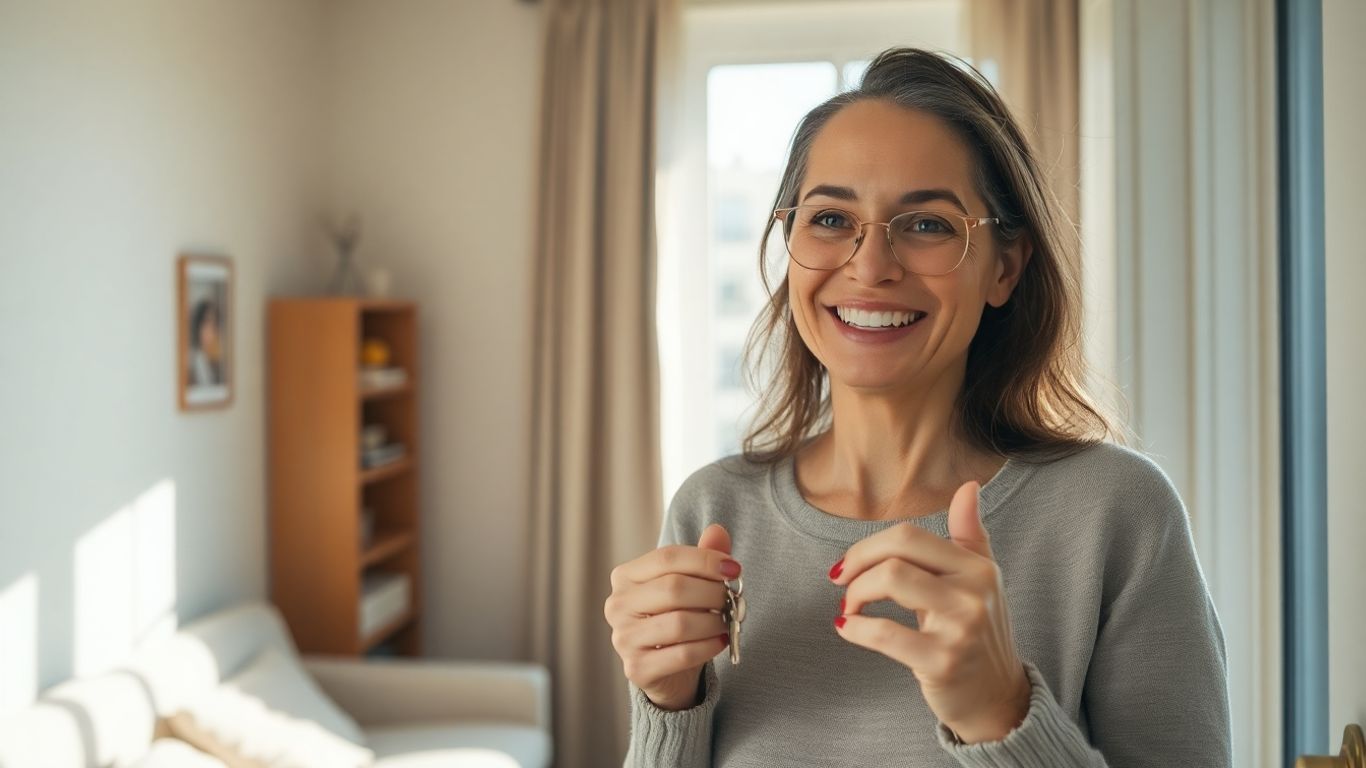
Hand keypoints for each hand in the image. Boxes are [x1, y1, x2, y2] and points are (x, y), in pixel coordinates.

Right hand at [604, 524, 737, 709]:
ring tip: (728, 621)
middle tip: (733, 598)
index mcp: (625, 576)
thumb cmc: (677, 618)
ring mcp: (623, 638)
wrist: (668, 670)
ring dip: (713, 621)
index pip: (667, 557)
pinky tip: (721, 641)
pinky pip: (681, 655)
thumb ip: (702, 558)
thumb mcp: (690, 585)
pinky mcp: (636, 668)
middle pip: (673, 588)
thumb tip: (718, 531)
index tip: (734, 568)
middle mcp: (617, 605)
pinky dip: (708, 647)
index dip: (704, 560)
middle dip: (712, 592)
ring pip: (679, 623)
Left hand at [830, 482, 1030, 742]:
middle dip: (857, 564)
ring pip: (890, 581)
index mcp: (978, 567)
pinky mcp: (942, 661)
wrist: (996, 697)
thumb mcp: (982, 580)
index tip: (849, 565)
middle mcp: (974, 591)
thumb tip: (969, 486)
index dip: (868, 546)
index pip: (910, 536)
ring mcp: (960, 627)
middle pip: (897, 552)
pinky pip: (885, 633)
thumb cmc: (979, 633)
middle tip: (842, 584)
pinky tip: (847, 627)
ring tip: (848, 608)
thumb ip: (970, 534)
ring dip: (855, 594)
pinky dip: (855, 628)